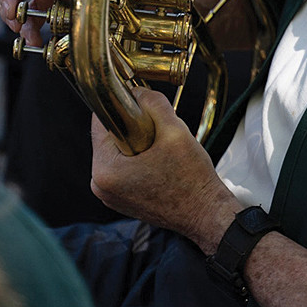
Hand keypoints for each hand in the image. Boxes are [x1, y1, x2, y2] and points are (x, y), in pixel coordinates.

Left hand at [90, 89, 239, 250]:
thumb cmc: (191, 180)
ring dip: (138, 141)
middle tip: (159, 133)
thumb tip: (138, 92)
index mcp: (105, 171)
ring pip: (119, 150)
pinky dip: (140, 157)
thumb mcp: (175, 130)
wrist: (205, 213)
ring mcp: (110, 195)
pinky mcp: (121, 198)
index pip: (101, 122)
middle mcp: (100, 186)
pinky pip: (124, 165)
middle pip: (110, 136)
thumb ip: (152, 103)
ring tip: (163, 151)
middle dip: (133, 126)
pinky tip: (161, 163)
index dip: (122, 106)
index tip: (140, 105)